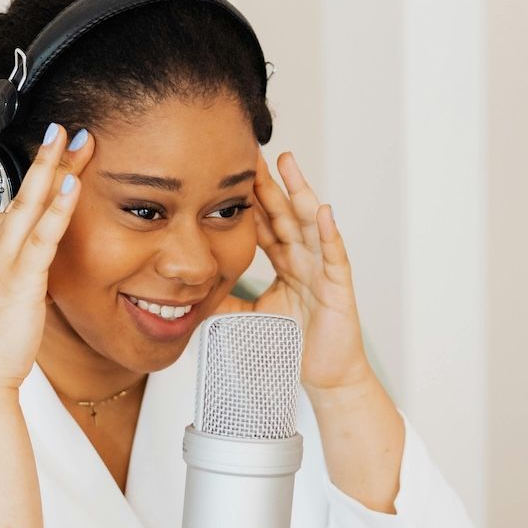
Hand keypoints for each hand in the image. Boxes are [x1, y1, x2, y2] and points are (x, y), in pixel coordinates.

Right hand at [0, 125, 94, 391]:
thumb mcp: (4, 300)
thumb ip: (21, 275)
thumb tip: (39, 263)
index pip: (15, 208)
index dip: (39, 181)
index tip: (58, 158)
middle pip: (23, 195)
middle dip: (47, 161)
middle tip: (67, 130)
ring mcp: (0, 262)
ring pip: (30, 205)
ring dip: (54, 169)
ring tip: (75, 142)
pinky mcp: (18, 280)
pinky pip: (42, 236)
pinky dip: (58, 209)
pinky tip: (72, 186)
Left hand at [243, 152, 373, 392]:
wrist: (325, 375)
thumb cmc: (294, 345)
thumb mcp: (249, 317)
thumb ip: (225, 300)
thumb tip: (189, 290)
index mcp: (286, 263)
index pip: (264, 223)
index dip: (249, 198)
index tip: (230, 170)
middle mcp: (304, 259)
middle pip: (284, 214)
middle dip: (270, 183)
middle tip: (254, 152)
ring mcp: (322, 269)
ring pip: (308, 224)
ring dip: (299, 192)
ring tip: (289, 164)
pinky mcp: (338, 286)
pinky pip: (333, 254)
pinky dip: (327, 232)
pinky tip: (321, 212)